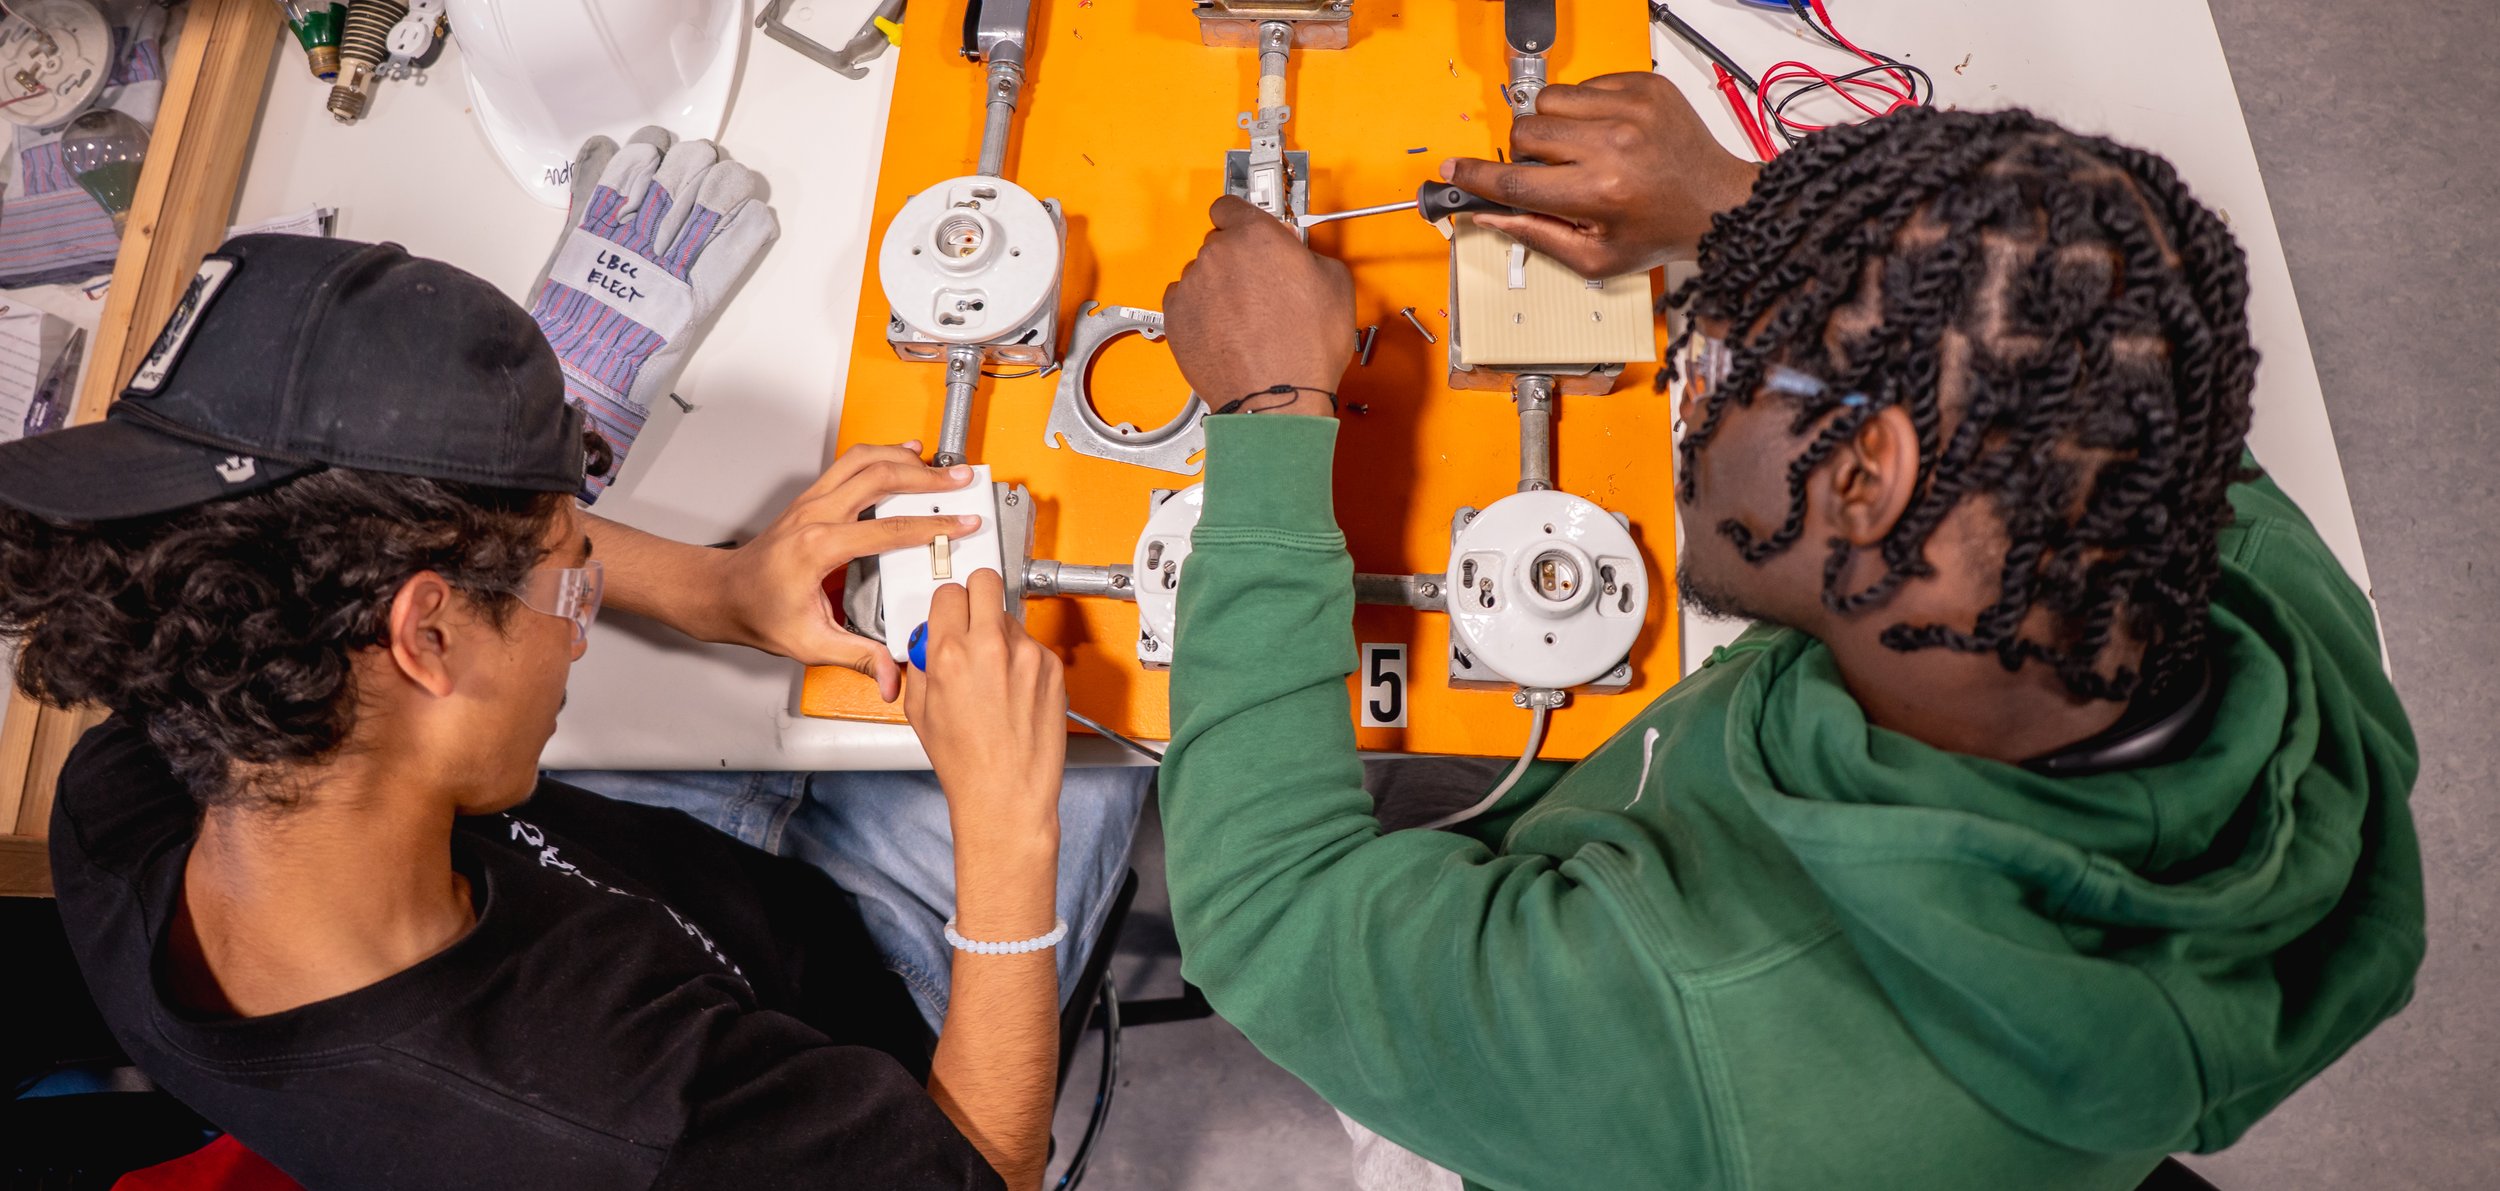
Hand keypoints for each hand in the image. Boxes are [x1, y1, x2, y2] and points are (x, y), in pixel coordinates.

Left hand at [715, 442, 980, 700]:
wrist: (723, 594)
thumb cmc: (757, 612)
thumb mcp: (809, 643)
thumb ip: (858, 656)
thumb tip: (890, 675)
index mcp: (818, 548)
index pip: (888, 530)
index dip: (931, 527)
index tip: (961, 523)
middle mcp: (814, 515)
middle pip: (878, 477)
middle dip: (926, 476)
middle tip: (960, 479)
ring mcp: (811, 502)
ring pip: (862, 459)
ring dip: (903, 457)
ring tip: (937, 465)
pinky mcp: (812, 498)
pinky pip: (849, 463)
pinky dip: (880, 455)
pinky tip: (902, 457)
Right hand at [904, 571, 1066, 867]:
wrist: (1007, 792)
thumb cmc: (966, 763)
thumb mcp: (920, 711)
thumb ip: (921, 665)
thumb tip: (927, 643)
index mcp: (950, 654)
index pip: (949, 592)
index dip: (946, 604)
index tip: (948, 614)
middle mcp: (991, 647)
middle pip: (986, 581)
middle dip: (975, 594)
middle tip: (972, 615)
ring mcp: (1028, 655)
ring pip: (1010, 616)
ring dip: (1000, 633)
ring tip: (993, 672)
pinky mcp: (1052, 667)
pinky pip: (1032, 645)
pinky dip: (1022, 659)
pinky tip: (1013, 690)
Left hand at [1163, 196, 1356, 414]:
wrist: (1275, 398)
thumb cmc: (1306, 349)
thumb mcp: (1336, 284)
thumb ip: (1309, 255)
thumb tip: (1300, 255)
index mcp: (1257, 235)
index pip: (1230, 205)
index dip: (1240, 219)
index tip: (1246, 229)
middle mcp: (1218, 253)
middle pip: (1219, 243)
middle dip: (1237, 260)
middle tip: (1260, 288)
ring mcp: (1193, 285)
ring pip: (1202, 274)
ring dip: (1218, 288)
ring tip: (1245, 319)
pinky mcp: (1175, 316)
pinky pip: (1184, 302)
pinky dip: (1199, 312)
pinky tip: (1224, 331)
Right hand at [1441, 72, 1760, 277]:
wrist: (1717, 201)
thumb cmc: (1659, 230)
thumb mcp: (1596, 257)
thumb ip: (1536, 236)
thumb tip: (1488, 216)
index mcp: (1601, 193)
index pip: (1517, 182)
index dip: (1476, 178)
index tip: (1452, 171)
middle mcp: (1615, 145)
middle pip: (1525, 134)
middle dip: (1524, 154)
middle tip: (1549, 173)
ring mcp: (1631, 109)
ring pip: (1548, 100)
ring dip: (1550, 127)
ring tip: (1576, 149)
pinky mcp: (1642, 86)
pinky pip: (1583, 85)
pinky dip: (1582, 109)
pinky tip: (1604, 132)